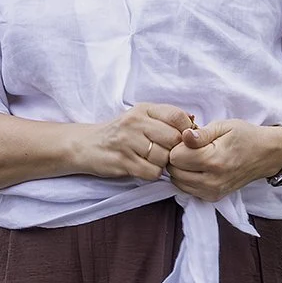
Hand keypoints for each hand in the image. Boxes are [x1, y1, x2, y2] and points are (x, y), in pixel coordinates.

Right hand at [72, 103, 194, 180]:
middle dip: (175, 150)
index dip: (187, 131)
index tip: (183, 140)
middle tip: (167, 153)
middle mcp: (135, 122)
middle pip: (174, 139)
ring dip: (162, 164)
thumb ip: (166, 118)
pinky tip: (143, 167)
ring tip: (151, 160)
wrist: (86, 145)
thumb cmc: (120, 133)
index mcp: (143, 109)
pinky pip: (151, 172)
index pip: (177, 116)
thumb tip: (195, 122)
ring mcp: (127, 142)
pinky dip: (152, 173)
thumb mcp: (141, 117)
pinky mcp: (122, 161)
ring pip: (163, 158)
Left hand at [167, 120, 281, 202]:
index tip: (189, 140)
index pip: (175, 156)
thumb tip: (184, 136)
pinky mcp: (213, 198)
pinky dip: (187, 179)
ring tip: (195, 158)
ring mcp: (213, 192)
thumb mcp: (224, 126)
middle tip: (191, 148)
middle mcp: (212, 180)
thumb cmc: (245, 136)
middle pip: (174, 171)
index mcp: (214, 160)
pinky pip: (187, 190)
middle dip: (177, 158)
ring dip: (181, 169)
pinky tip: (199, 168)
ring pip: (178, 182)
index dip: (178, 144)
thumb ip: (201, 133)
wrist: (265, 154)